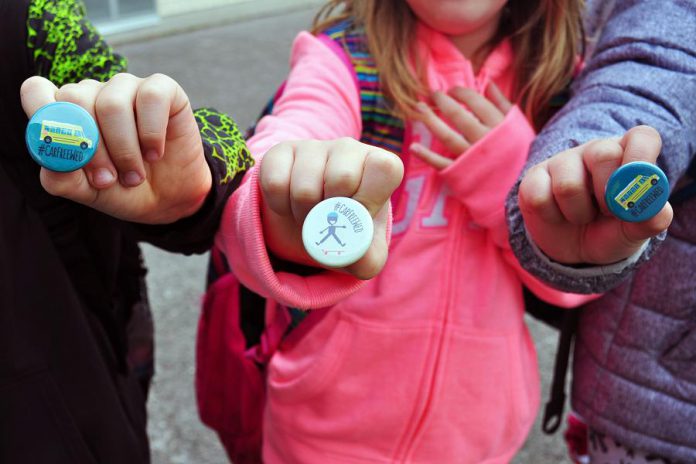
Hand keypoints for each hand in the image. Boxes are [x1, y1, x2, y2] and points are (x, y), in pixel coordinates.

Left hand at [20, 74, 210, 223]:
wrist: (169, 198)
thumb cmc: (122, 189)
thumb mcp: (87, 192)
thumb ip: (61, 176)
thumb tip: (52, 158)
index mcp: (66, 113)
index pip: (37, 91)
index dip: (42, 112)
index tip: (60, 145)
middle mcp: (93, 94)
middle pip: (75, 98)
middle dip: (92, 148)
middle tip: (108, 179)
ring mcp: (127, 88)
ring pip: (113, 104)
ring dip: (125, 149)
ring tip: (134, 175)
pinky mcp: (162, 89)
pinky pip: (150, 98)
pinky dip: (152, 133)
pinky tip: (155, 153)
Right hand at [259, 138, 403, 279]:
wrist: (310, 224)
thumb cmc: (346, 232)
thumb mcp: (364, 254)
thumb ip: (369, 258)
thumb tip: (355, 252)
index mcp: (379, 166)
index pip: (386, 169)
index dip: (370, 199)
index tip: (359, 217)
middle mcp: (349, 148)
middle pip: (341, 179)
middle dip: (331, 215)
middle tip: (328, 222)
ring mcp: (314, 147)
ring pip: (304, 187)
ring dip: (303, 215)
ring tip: (309, 216)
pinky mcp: (281, 151)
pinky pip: (276, 183)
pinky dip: (279, 207)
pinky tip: (289, 205)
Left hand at [410, 82, 511, 168]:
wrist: (524, 184)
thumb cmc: (520, 151)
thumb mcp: (517, 125)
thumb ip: (502, 104)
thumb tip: (488, 82)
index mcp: (499, 126)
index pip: (476, 102)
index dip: (461, 93)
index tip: (451, 90)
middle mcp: (484, 140)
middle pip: (459, 117)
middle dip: (443, 102)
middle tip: (433, 93)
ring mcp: (472, 158)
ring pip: (448, 137)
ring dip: (431, 122)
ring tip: (418, 108)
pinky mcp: (463, 174)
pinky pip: (442, 164)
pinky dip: (427, 156)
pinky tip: (414, 147)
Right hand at [518, 126, 672, 264]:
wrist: (573, 250)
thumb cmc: (608, 232)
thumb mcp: (632, 232)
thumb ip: (649, 221)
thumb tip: (659, 212)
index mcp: (628, 156)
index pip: (642, 137)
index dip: (642, 157)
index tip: (637, 187)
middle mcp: (596, 151)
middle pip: (603, 154)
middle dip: (607, 195)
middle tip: (607, 212)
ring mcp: (562, 161)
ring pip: (568, 184)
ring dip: (578, 213)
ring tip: (581, 217)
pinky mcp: (534, 177)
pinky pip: (539, 197)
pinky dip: (552, 217)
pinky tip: (557, 215)